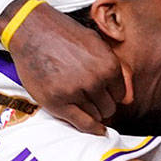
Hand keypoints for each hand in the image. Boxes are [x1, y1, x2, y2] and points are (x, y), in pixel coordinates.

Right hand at [6, 2, 131, 134]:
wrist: (32, 30)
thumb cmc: (64, 35)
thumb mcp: (96, 43)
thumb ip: (112, 68)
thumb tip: (128, 98)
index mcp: (108, 64)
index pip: (121, 94)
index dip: (112, 95)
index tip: (104, 95)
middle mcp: (95, 79)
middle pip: (109, 107)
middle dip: (102, 105)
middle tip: (91, 99)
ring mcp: (76, 91)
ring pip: (96, 116)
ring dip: (91, 113)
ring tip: (81, 102)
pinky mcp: (57, 101)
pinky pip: (82, 123)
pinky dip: (91, 129)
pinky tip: (96, 129)